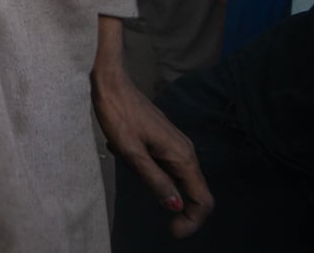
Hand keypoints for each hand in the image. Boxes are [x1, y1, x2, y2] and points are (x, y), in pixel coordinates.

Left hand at [93, 67, 212, 236]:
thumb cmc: (117, 114)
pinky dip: (147, 169)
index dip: (193, 221)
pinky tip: (124, 151)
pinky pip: (163, 165)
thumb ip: (154, 179)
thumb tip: (176, 206)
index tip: (172, 231)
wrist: (111, 82)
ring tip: (126, 159)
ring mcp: (176, 144)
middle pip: (193, 192)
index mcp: (182, 156)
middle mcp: (185, 151)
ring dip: (154, 182)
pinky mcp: (164, 140)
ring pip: (175, 178)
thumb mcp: (131, 152)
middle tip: (144, 199)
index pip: (202, 199)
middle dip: (175, 206)